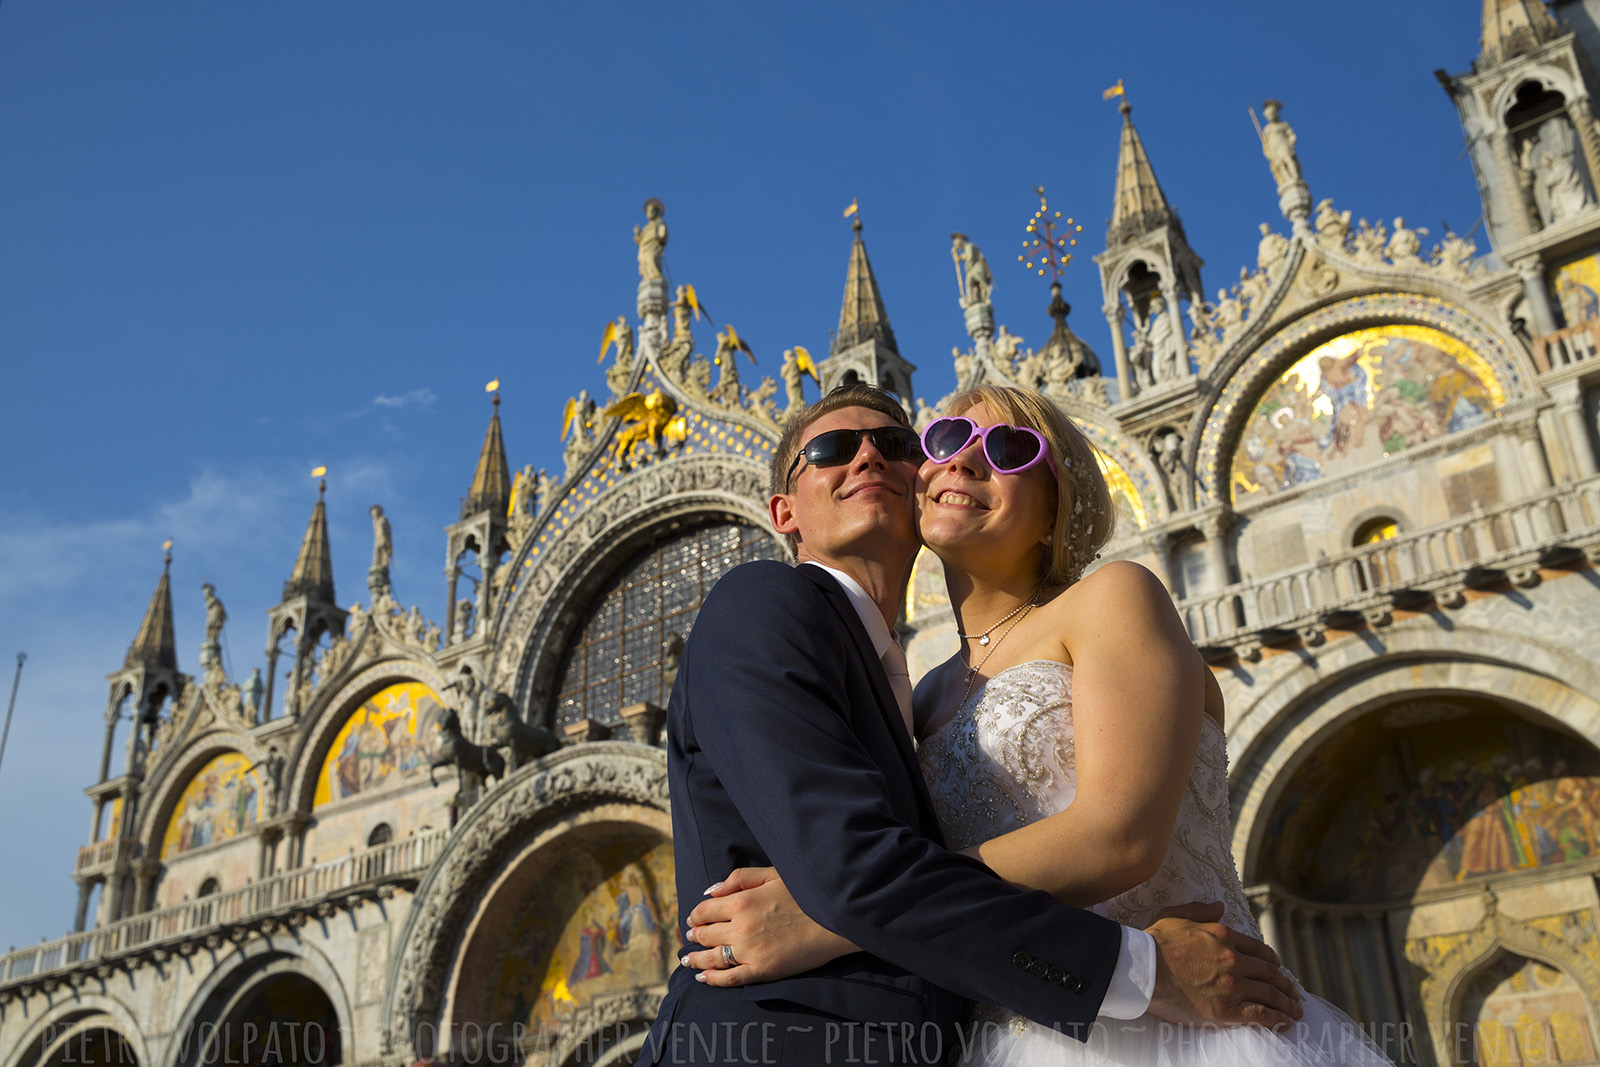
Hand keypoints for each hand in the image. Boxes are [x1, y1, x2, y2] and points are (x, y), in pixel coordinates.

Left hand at [682, 867, 857, 985]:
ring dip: (696, 959)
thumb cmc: (804, 894)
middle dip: (694, 936)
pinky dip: (712, 979)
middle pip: (705, 934)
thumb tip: (710, 891)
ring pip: (712, 958)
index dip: (695, 915)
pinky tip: (703, 978)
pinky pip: (729, 978)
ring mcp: (749, 952)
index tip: (693, 919)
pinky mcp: (762, 971)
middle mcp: (740, 928)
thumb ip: (739, 878)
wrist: (833, 921)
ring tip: (688, 960)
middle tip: (689, 938)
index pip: (705, 910)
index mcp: (741, 902)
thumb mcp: (772, 875)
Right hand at [1145, 901, 1302, 1029]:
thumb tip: (1220, 906)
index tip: (1279, 968)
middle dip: (1286, 984)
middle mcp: (1233, 960)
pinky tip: (1284, 1022)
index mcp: (1224, 936)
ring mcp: (1232, 986)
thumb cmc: (1155, 942)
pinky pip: (1260, 1015)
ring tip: (1296, 1010)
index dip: (1273, 961)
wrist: (1142, 969)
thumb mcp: (1177, 915)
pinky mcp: (1226, 1009)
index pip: (1259, 950)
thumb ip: (1201, 910)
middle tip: (1295, 993)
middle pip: (1269, 973)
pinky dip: (1276, 1019)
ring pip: (1270, 994)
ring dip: (1287, 1003)